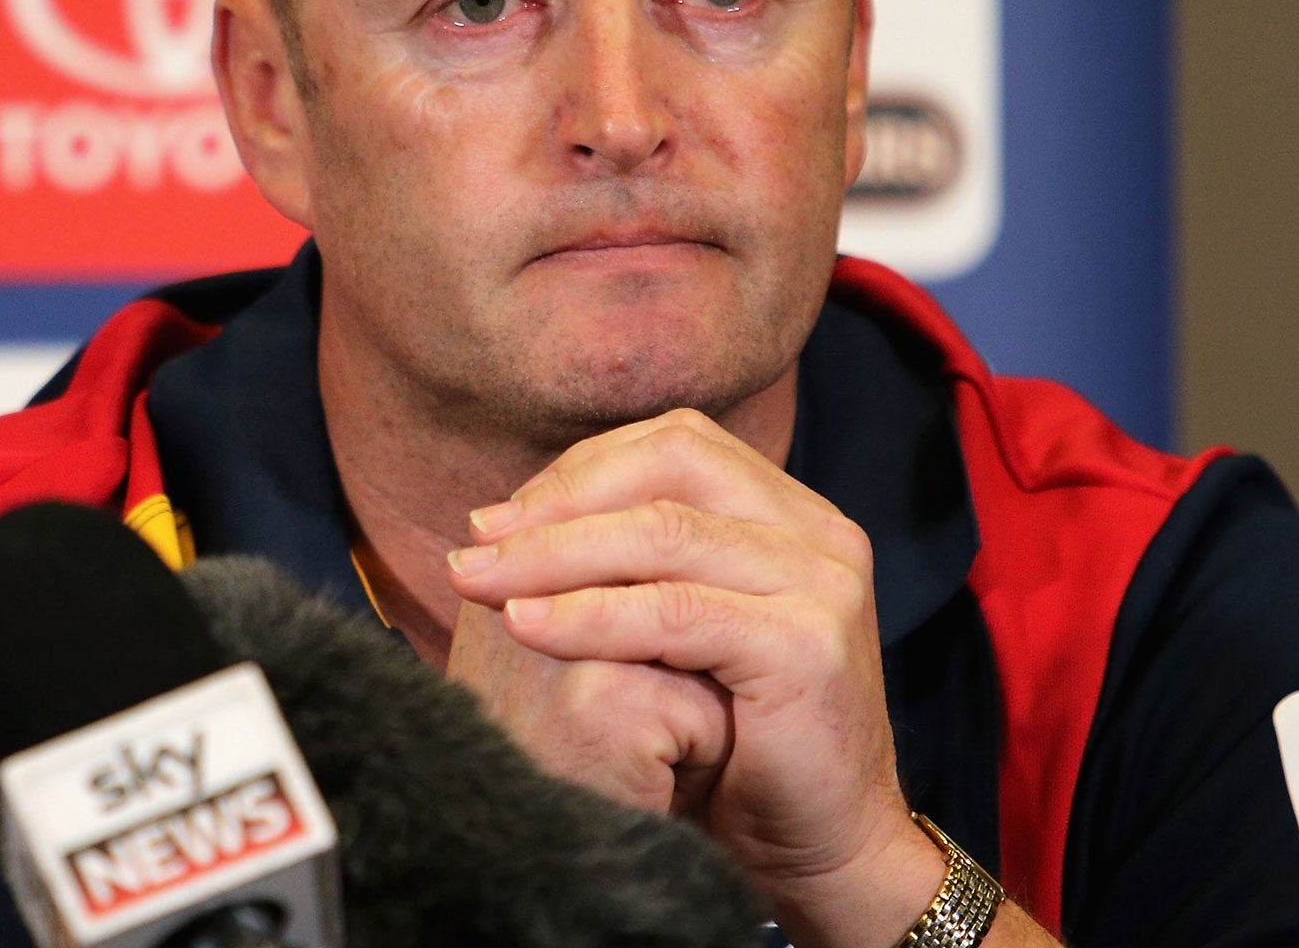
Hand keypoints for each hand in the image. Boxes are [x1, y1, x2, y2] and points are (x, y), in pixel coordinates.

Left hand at [446, 408, 943, 947]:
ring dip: (554, 552)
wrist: (823, 851)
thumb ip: (633, 563)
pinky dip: (590, 614)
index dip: (579, 471)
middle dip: (560, 500)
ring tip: (478, 578)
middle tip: (475, 541)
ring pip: (664, 533)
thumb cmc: (735, 748)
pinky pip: (675, 612)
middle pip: (671, 467)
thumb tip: (506, 518)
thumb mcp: (679, 631)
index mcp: (792, 513)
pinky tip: (525, 627)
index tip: (495, 518)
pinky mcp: (806, 643)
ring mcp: (821, 581)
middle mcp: (818, 532)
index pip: (674, 445)